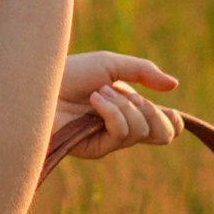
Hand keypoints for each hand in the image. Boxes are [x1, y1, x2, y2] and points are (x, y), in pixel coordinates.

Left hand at [53, 52, 183, 160]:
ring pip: (141, 131)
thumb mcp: (111, 64)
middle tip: (134, 97)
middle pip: (162, 136)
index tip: (166, 106)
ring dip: (125, 106)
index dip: (174, 121)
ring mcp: (109, 140)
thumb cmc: (70, 72)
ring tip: (100, 92)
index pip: (164, 128)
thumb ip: (143, 72)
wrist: (39, 83)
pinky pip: (121, 133)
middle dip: (155, 113)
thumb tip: (174, 85)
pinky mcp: (95, 149)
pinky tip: (95, 100)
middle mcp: (122, 128)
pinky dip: (112, 112)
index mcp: (130, 109)